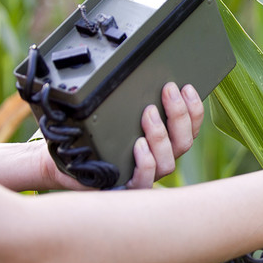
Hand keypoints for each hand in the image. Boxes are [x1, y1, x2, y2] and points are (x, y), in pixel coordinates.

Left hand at [42, 82, 204, 189]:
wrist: (68, 165)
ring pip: (168, 160)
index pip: (191, 128)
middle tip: (167, 90)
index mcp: (166, 143)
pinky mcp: (129, 187)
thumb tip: (148, 76)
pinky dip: (146, 162)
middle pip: (184, 142)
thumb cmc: (96, 139)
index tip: (186, 87)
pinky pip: (146, 180)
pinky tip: (139, 145)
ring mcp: (147, 175)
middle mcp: (161, 160)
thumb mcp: (118, 116)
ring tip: (148, 113)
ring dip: (160, 134)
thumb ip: (136, 104)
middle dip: (179, 114)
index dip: (194, 109)